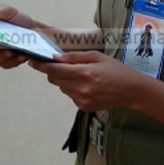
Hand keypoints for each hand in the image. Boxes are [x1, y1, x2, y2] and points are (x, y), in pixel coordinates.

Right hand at [0, 5, 34, 69]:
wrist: (34, 28)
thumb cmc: (18, 19)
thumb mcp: (8, 11)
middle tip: (1, 49)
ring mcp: (0, 54)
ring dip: (4, 56)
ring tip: (13, 51)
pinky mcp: (10, 60)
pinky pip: (8, 64)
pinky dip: (14, 61)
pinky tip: (21, 55)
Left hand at [28, 51, 144, 111]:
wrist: (131, 91)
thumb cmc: (115, 70)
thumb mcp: (97, 56)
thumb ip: (75, 57)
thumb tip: (56, 57)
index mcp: (83, 73)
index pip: (55, 69)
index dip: (41, 65)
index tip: (32, 62)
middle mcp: (81, 88)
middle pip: (54, 79)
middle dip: (53, 71)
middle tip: (61, 66)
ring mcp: (82, 100)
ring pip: (61, 88)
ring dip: (64, 81)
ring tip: (80, 76)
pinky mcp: (84, 107)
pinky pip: (70, 96)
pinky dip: (73, 89)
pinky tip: (86, 86)